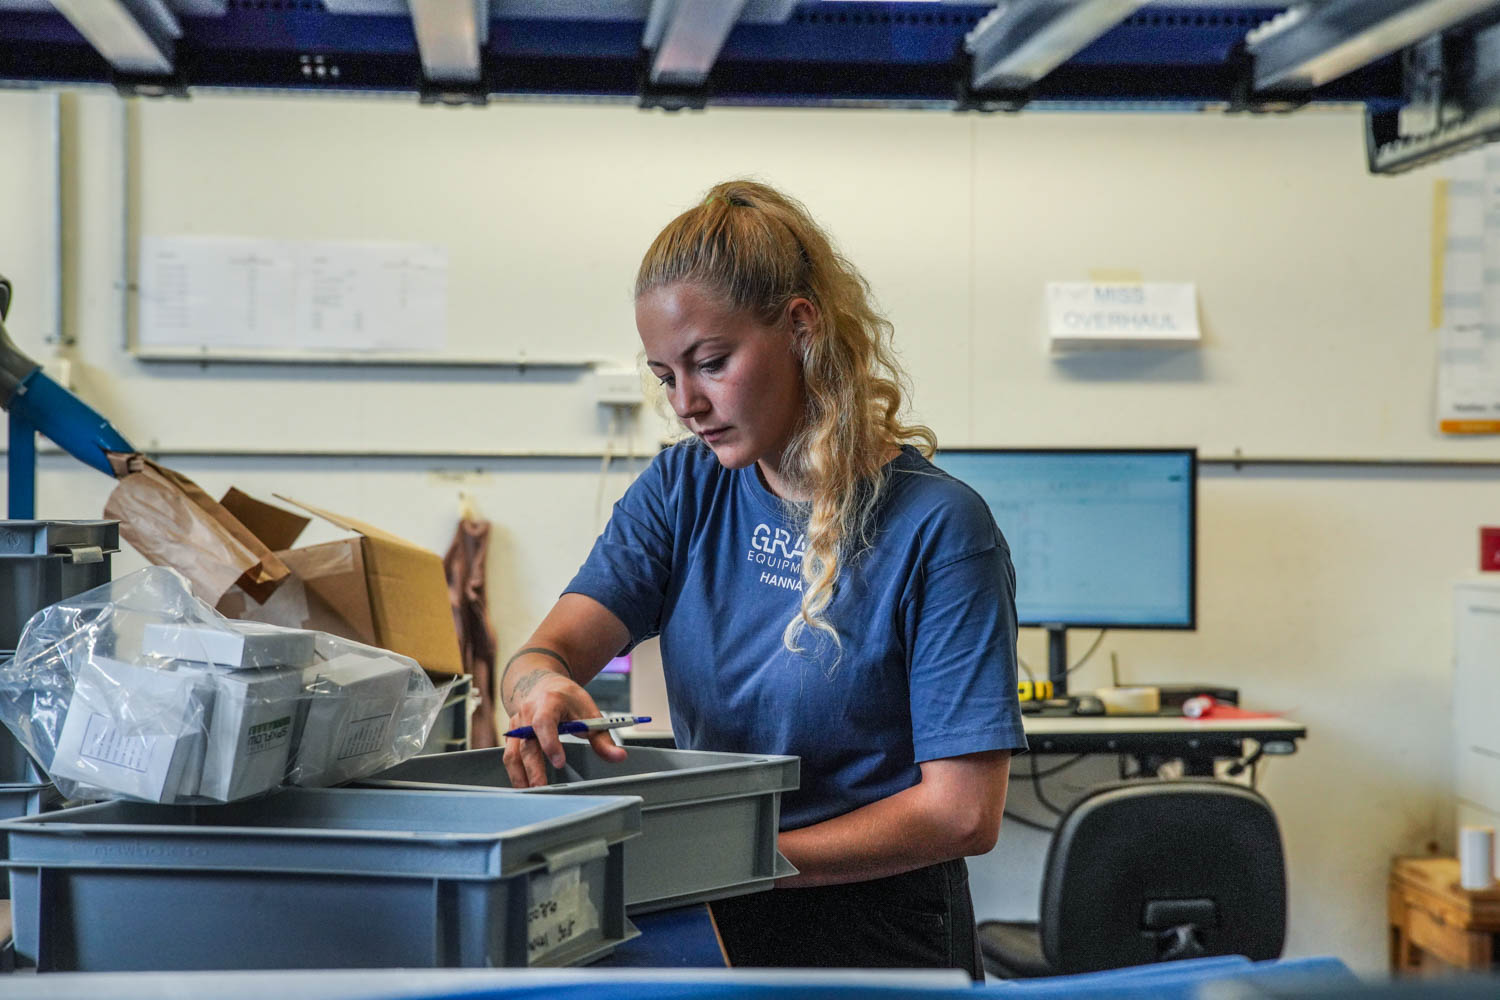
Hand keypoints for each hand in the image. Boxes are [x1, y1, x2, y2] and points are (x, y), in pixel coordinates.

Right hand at [501, 669, 626, 787]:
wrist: (543, 686)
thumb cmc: (567, 699)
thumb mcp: (589, 712)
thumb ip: (602, 738)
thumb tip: (619, 757)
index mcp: (549, 702)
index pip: (544, 722)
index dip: (550, 742)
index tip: (559, 762)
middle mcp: (527, 713)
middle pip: (527, 743)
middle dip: (534, 767)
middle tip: (542, 787)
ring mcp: (516, 725)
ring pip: (513, 752)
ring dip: (520, 775)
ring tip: (531, 793)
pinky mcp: (511, 736)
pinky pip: (509, 756)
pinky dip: (515, 773)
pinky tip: (523, 787)